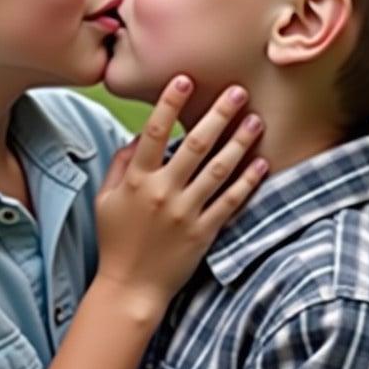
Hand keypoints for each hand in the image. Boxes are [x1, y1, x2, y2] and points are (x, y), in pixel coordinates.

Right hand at [95, 76, 265, 312]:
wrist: (130, 288)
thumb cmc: (116, 240)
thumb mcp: (106, 199)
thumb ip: (121, 164)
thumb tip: (139, 136)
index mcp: (137, 180)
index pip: (154, 133)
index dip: (169, 104)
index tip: (185, 80)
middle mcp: (163, 192)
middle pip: (194, 145)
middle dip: (217, 115)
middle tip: (237, 91)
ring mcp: (186, 213)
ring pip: (218, 170)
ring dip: (239, 143)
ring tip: (255, 120)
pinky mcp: (204, 232)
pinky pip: (230, 202)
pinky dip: (247, 183)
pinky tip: (261, 164)